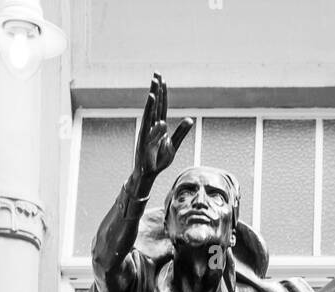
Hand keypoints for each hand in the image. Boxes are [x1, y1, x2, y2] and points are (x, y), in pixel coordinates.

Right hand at [131, 73, 193, 191]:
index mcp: (159, 127)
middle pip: (154, 106)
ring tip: (154, 90)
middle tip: (156, 74)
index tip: (162, 79)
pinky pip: (150, 133)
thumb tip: (190, 120)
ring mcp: (146, 134)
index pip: (162, 107)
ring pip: (150, 115)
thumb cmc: (159, 160)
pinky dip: (154, 126)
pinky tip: (159, 118)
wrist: (148, 173)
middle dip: (155, 90)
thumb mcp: (173, 145)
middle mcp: (151, 127)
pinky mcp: (145, 144)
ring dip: (152, 103)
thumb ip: (181, 132)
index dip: (162, 93)